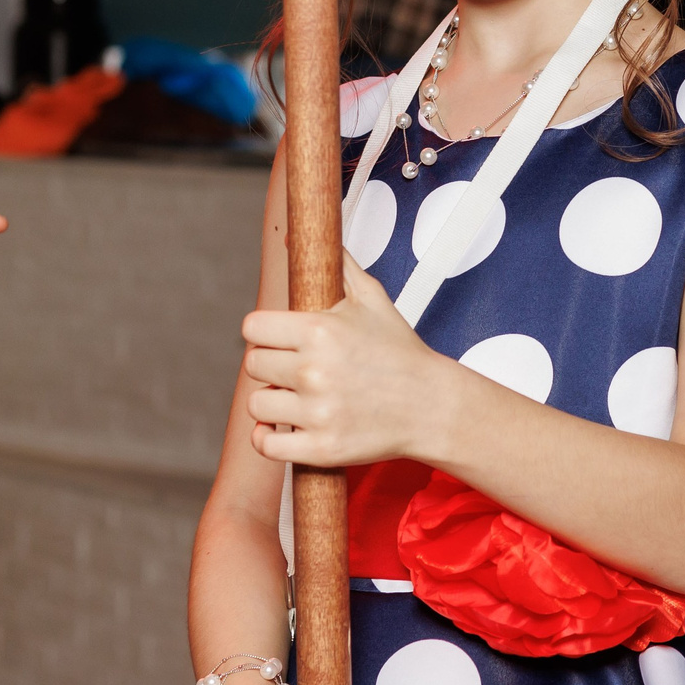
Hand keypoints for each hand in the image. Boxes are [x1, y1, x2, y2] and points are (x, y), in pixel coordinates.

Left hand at [241, 259, 450, 466]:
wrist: (431, 405)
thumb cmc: (399, 351)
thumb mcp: (372, 298)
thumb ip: (338, 265)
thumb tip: (304, 236)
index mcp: (319, 331)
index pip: (253, 328)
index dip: (265, 332)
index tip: (279, 339)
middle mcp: (313, 371)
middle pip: (254, 365)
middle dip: (272, 365)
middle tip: (296, 369)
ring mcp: (317, 412)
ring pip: (258, 404)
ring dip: (273, 402)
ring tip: (297, 398)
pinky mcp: (321, 447)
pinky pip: (268, 445)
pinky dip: (269, 439)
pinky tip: (284, 429)